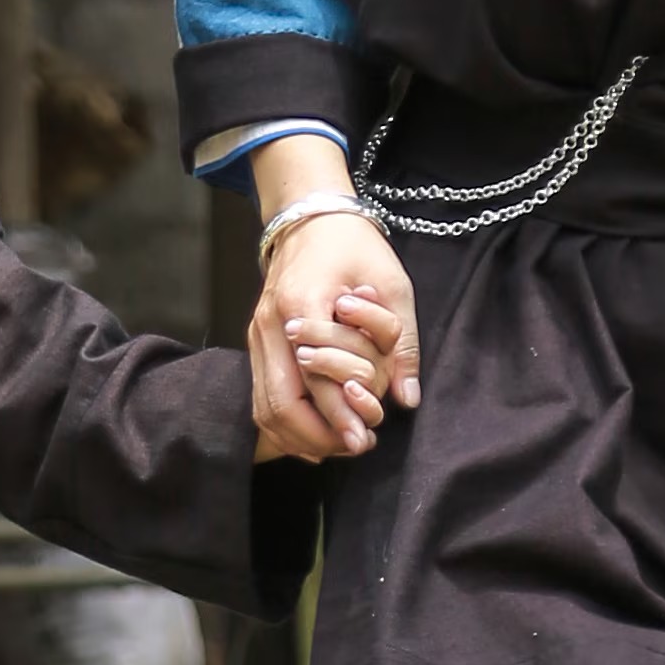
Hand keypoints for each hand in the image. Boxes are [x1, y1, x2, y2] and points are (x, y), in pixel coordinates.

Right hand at [250, 206, 418, 464]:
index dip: (338, 415)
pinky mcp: (258, 342)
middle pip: (280, 402)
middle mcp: (271, 324)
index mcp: (303, 304)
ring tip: (337, 446)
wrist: (311, 218)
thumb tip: (407, 399)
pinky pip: (261, 397)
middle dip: (318, 435)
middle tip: (355, 446)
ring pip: (264, 407)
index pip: (315, 377)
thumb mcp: (393, 286)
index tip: (363, 440)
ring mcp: (258, 334)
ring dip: (299, 436)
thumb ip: (401, 343)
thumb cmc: (355, 247)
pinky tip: (314, 436)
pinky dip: (285, 424)